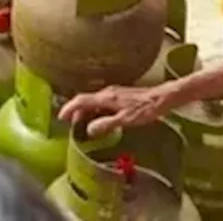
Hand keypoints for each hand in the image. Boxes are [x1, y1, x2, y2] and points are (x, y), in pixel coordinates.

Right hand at [58, 83, 175, 138]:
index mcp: (106, 97)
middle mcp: (107, 93)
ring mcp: (114, 94)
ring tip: (81, 124)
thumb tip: (88, 130)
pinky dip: (95, 111)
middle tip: (69, 124)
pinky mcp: (120, 96)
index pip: (82, 100)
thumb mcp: (125, 120)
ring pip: (93, 101)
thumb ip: (106, 124)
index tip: (60, 117)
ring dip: (85, 112)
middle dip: (75, 111)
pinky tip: (99, 120)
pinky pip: (101, 103)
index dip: (69, 108)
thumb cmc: (145, 109)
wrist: (162, 98)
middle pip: (86, 100)